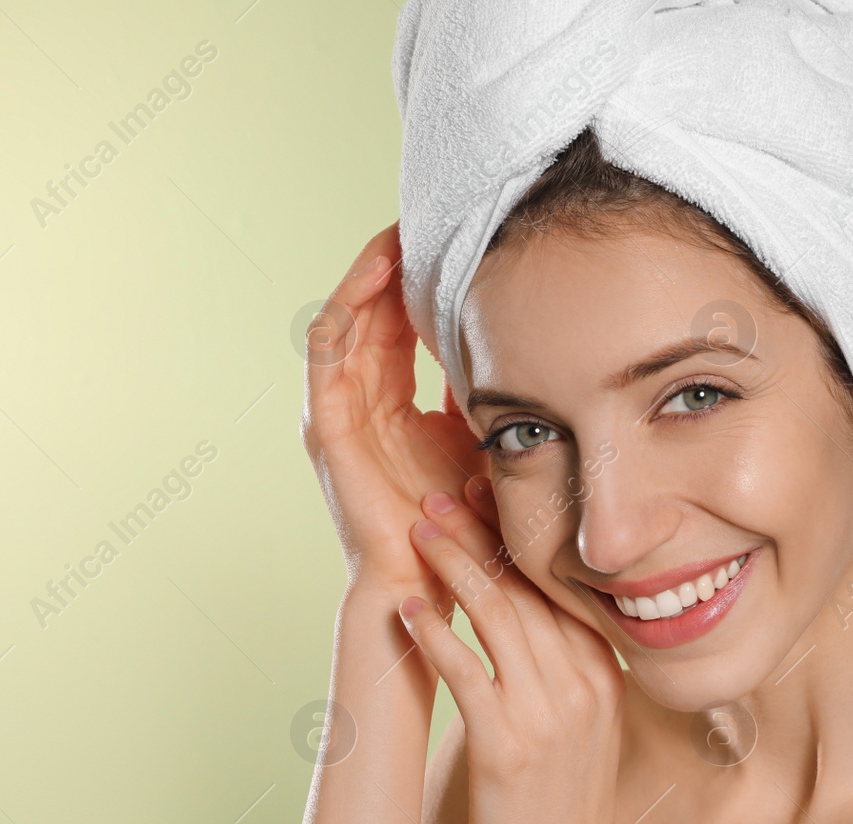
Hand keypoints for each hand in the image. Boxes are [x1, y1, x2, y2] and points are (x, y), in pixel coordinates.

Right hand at [300, 222, 485, 603]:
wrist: (434, 578)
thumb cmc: (463, 522)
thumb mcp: (482, 439)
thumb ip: (486, 395)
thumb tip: (525, 346)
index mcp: (391, 405)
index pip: (399, 326)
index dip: (419, 281)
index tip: (455, 241)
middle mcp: (359, 403)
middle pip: (370, 313)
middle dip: (394, 263)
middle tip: (426, 216)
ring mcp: (338, 414)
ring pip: (347, 319)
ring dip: (370, 271)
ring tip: (400, 228)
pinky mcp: (327, 426)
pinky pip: (329, 349)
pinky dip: (348, 305)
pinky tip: (377, 269)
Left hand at [394, 481, 627, 823]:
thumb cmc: (561, 798)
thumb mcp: (585, 721)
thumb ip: (565, 666)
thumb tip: (524, 611)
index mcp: (605, 673)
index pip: (559, 585)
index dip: (518, 537)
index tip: (487, 496)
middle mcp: (583, 686)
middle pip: (526, 589)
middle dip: (477, 536)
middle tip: (438, 496)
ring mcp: (548, 715)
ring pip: (497, 617)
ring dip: (452, 566)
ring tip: (416, 531)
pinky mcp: (506, 745)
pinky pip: (466, 672)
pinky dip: (434, 633)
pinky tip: (409, 605)